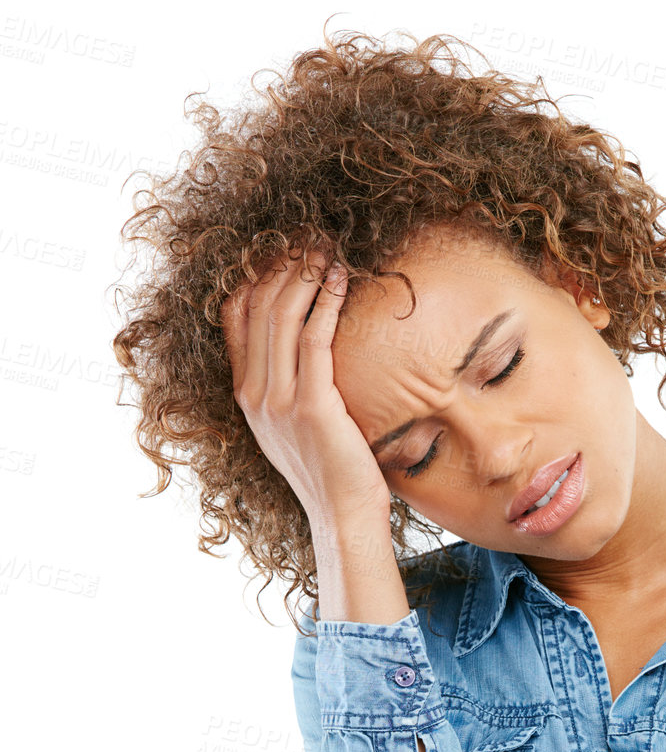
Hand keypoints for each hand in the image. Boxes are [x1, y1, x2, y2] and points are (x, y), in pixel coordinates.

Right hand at [220, 248, 391, 531]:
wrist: (342, 516)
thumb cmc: (332, 469)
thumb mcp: (296, 424)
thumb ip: (291, 385)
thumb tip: (312, 341)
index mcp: (245, 394)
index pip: (235, 315)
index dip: (257, 273)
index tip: (284, 247)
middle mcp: (254, 394)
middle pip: (258, 305)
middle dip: (284, 263)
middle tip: (311, 235)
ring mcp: (278, 401)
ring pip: (282, 316)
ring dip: (306, 273)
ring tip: (328, 248)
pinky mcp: (311, 407)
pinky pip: (315, 340)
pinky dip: (328, 303)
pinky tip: (343, 281)